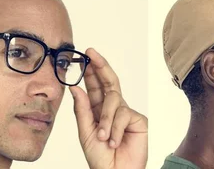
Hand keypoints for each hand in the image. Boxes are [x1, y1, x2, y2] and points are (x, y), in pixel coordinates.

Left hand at [71, 48, 146, 168]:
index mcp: (99, 110)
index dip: (92, 70)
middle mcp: (113, 107)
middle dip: (101, 66)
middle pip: (109, 81)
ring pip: (114, 99)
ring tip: (103, 137)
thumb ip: (82, 110)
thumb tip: (75, 88)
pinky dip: (115, 128)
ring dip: (106, 119)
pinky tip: (114, 140)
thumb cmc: (100, 158)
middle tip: (92, 55)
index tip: (86, 55)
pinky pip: (124, 114)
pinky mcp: (138, 119)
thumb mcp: (86, 133)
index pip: (96, 86)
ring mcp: (126, 112)